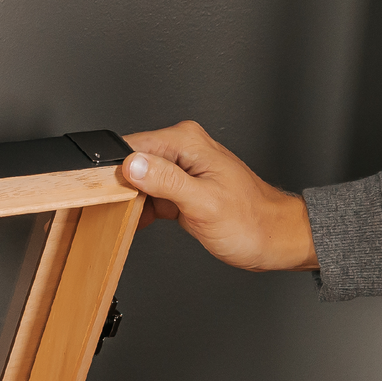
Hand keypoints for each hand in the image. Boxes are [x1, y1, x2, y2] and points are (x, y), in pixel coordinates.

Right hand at [120, 122, 318, 271]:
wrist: (271, 238)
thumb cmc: (250, 221)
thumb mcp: (204, 202)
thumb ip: (166, 181)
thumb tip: (133, 165)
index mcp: (187, 142)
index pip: (134, 146)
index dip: (116, 170)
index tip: (110, 194)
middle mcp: (183, 149)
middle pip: (131, 162)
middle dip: (122, 187)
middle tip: (123, 212)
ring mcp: (181, 170)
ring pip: (137, 181)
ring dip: (131, 201)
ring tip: (136, 218)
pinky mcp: (180, 189)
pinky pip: (148, 195)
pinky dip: (142, 211)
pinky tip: (141, 222)